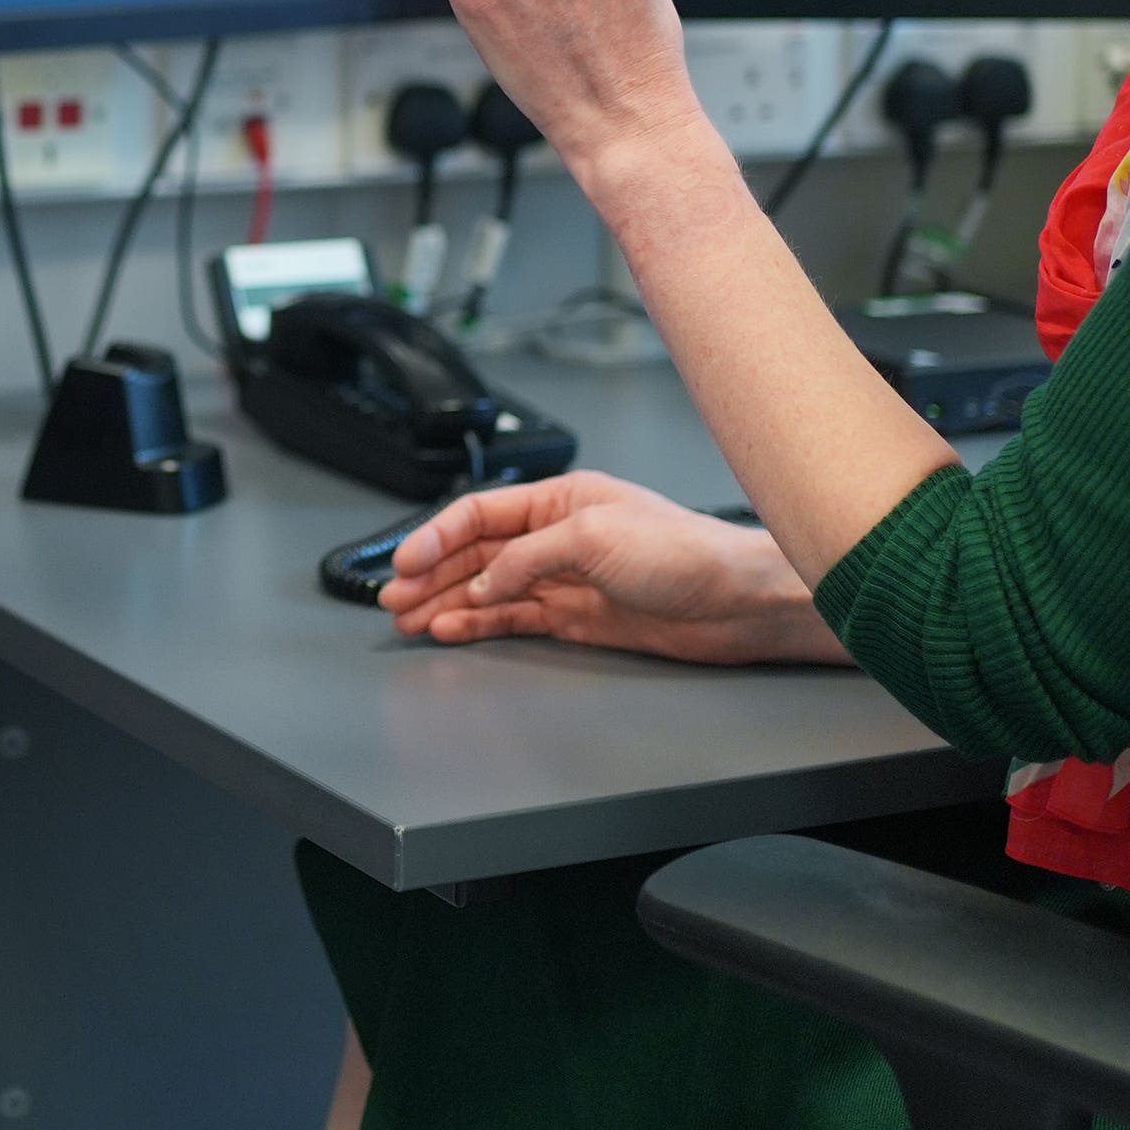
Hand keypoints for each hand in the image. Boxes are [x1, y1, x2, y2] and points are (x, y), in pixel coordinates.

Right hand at [379, 472, 849, 664]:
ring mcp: (565, 580)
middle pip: (476, 554)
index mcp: (561, 500)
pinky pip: (513, 619)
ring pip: (489, 590)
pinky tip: (452, 629)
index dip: (435, 536)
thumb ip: (529, 558)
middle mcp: (558, 537)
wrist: (736, 602)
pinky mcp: (576, 618)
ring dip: (447, 602)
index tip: (404, 562)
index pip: (480, 514)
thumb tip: (484, 581)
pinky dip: (479, 623)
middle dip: (431, 574)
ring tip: (410, 620)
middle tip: (392, 598)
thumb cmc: (686, 552)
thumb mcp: (595, 537)